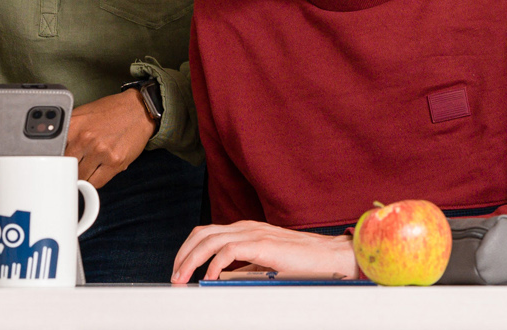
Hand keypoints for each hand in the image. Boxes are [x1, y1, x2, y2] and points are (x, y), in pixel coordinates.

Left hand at [64, 90, 156, 187]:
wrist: (137, 109)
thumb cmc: (111, 111)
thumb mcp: (83, 114)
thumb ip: (68, 130)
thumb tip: (55, 150)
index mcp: (73, 125)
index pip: (55, 152)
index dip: (55, 161)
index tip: (55, 166)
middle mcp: (85, 138)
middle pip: (67, 167)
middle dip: (69, 170)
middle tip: (72, 170)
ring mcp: (100, 151)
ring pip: (82, 177)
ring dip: (83, 177)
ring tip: (87, 170)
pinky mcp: (115, 162)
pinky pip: (97, 183)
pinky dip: (94, 182)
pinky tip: (96, 174)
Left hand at [170, 221, 359, 282]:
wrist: (331, 257)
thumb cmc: (303, 263)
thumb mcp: (266, 267)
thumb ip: (245, 269)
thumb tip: (222, 279)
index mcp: (245, 230)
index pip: (206, 233)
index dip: (188, 251)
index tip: (180, 271)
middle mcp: (246, 227)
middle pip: (201, 233)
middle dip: (183, 255)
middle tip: (175, 277)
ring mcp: (254, 233)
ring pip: (210, 240)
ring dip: (192, 260)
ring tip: (184, 278)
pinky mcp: (263, 244)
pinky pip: (229, 250)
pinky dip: (215, 264)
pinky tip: (210, 278)